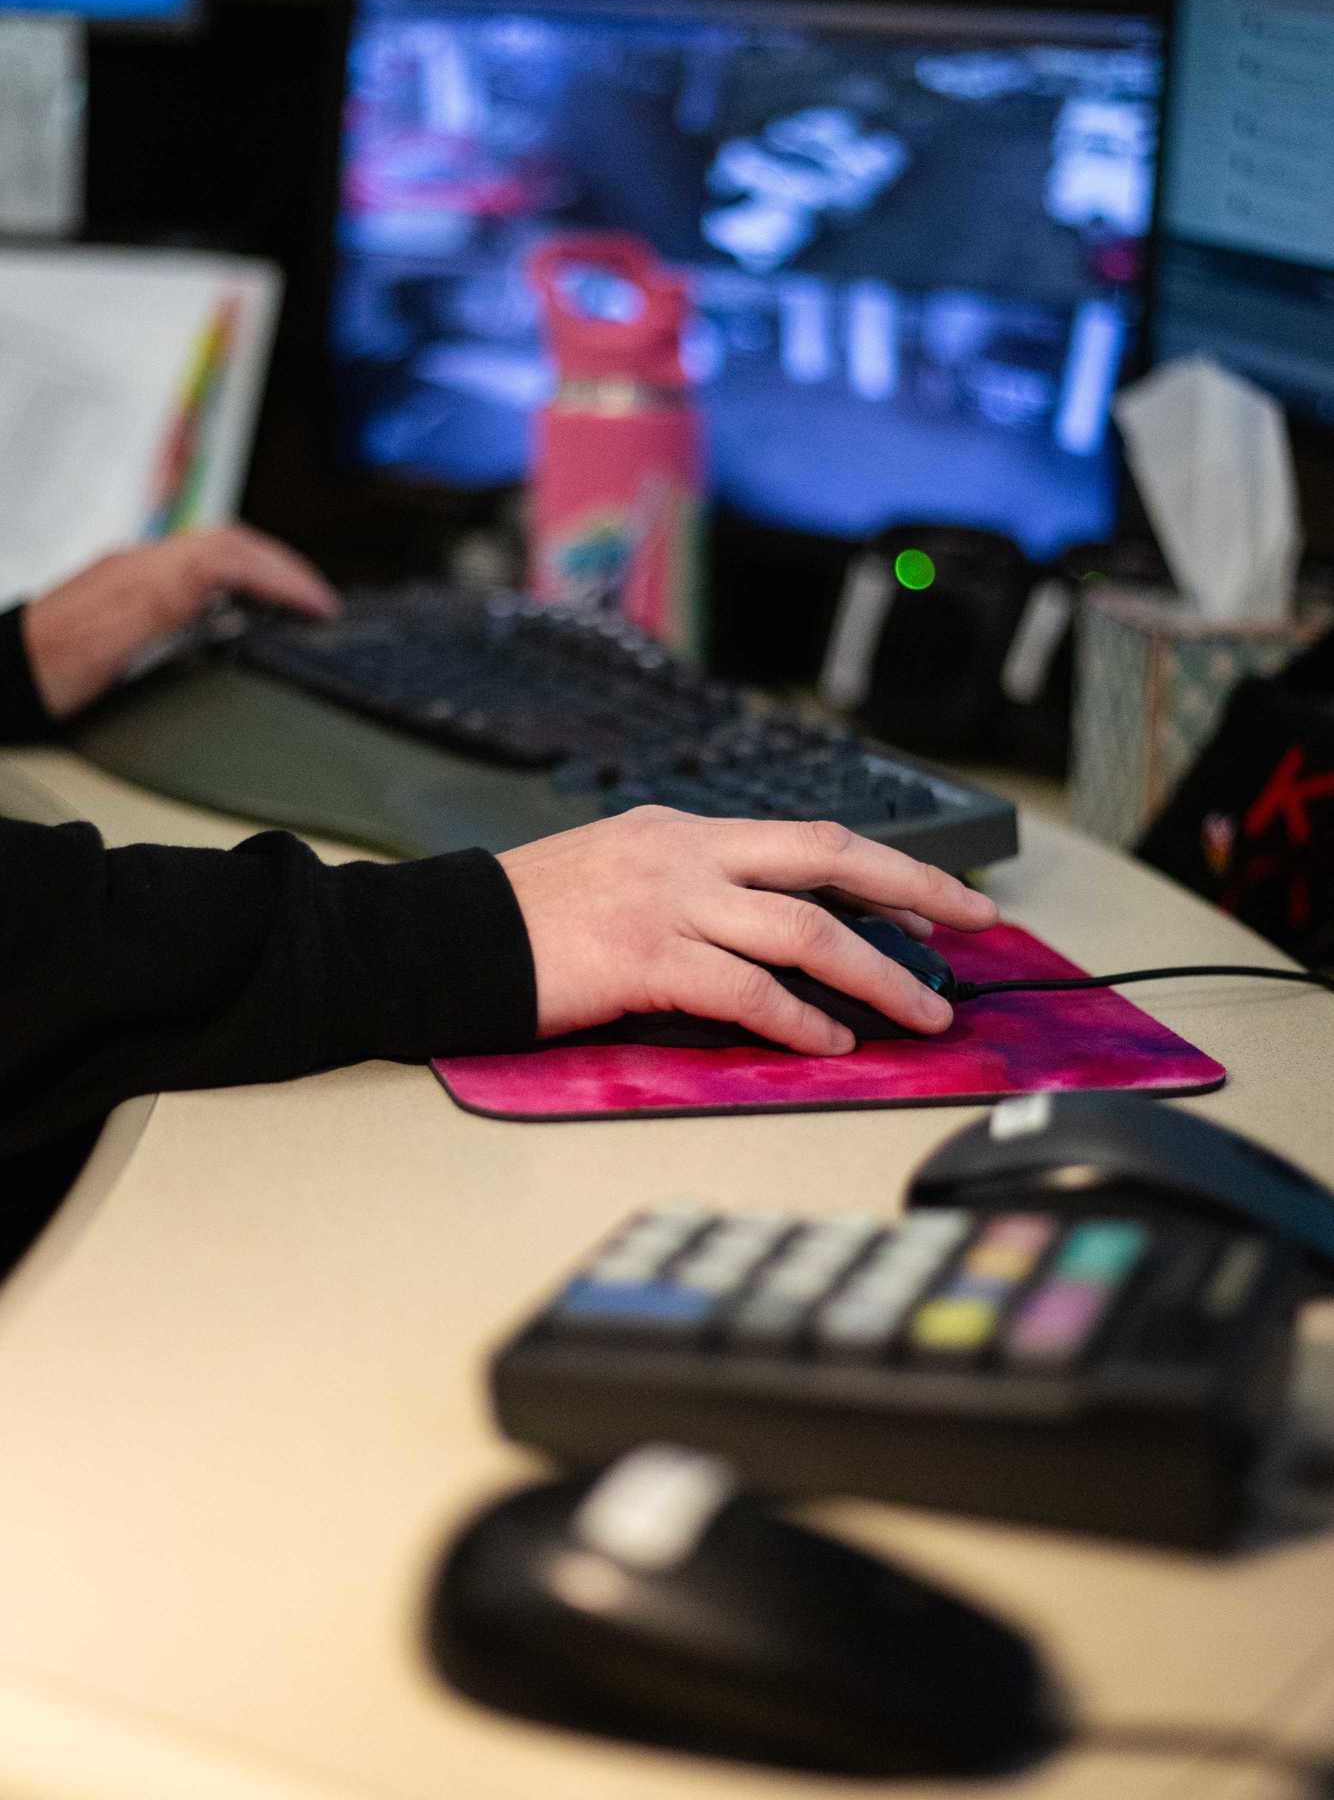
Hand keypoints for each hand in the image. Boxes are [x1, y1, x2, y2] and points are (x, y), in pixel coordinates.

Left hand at [21, 526, 340, 719]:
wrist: (7, 671)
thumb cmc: (49, 671)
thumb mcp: (113, 647)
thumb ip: (170, 613)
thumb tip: (226, 595)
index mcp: (144, 577)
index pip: (229, 556)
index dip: (282, 577)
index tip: (319, 606)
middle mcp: (142, 564)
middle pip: (228, 543)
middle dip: (282, 567)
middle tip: (320, 602)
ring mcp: (137, 573)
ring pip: (214, 550)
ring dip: (262, 570)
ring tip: (295, 600)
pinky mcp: (133, 589)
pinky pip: (197, 568)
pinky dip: (236, 580)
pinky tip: (245, 606)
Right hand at [499, 807, 998, 1054]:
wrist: (448, 936)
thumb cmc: (530, 921)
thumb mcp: (620, 873)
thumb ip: (696, 892)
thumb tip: (776, 937)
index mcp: (683, 831)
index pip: (808, 839)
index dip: (887, 865)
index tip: (940, 894)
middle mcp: (686, 852)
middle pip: (829, 858)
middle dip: (915, 888)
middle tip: (975, 922)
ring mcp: (667, 900)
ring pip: (802, 930)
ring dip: (875, 973)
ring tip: (922, 1012)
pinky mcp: (644, 956)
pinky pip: (745, 990)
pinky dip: (797, 1019)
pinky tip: (829, 1041)